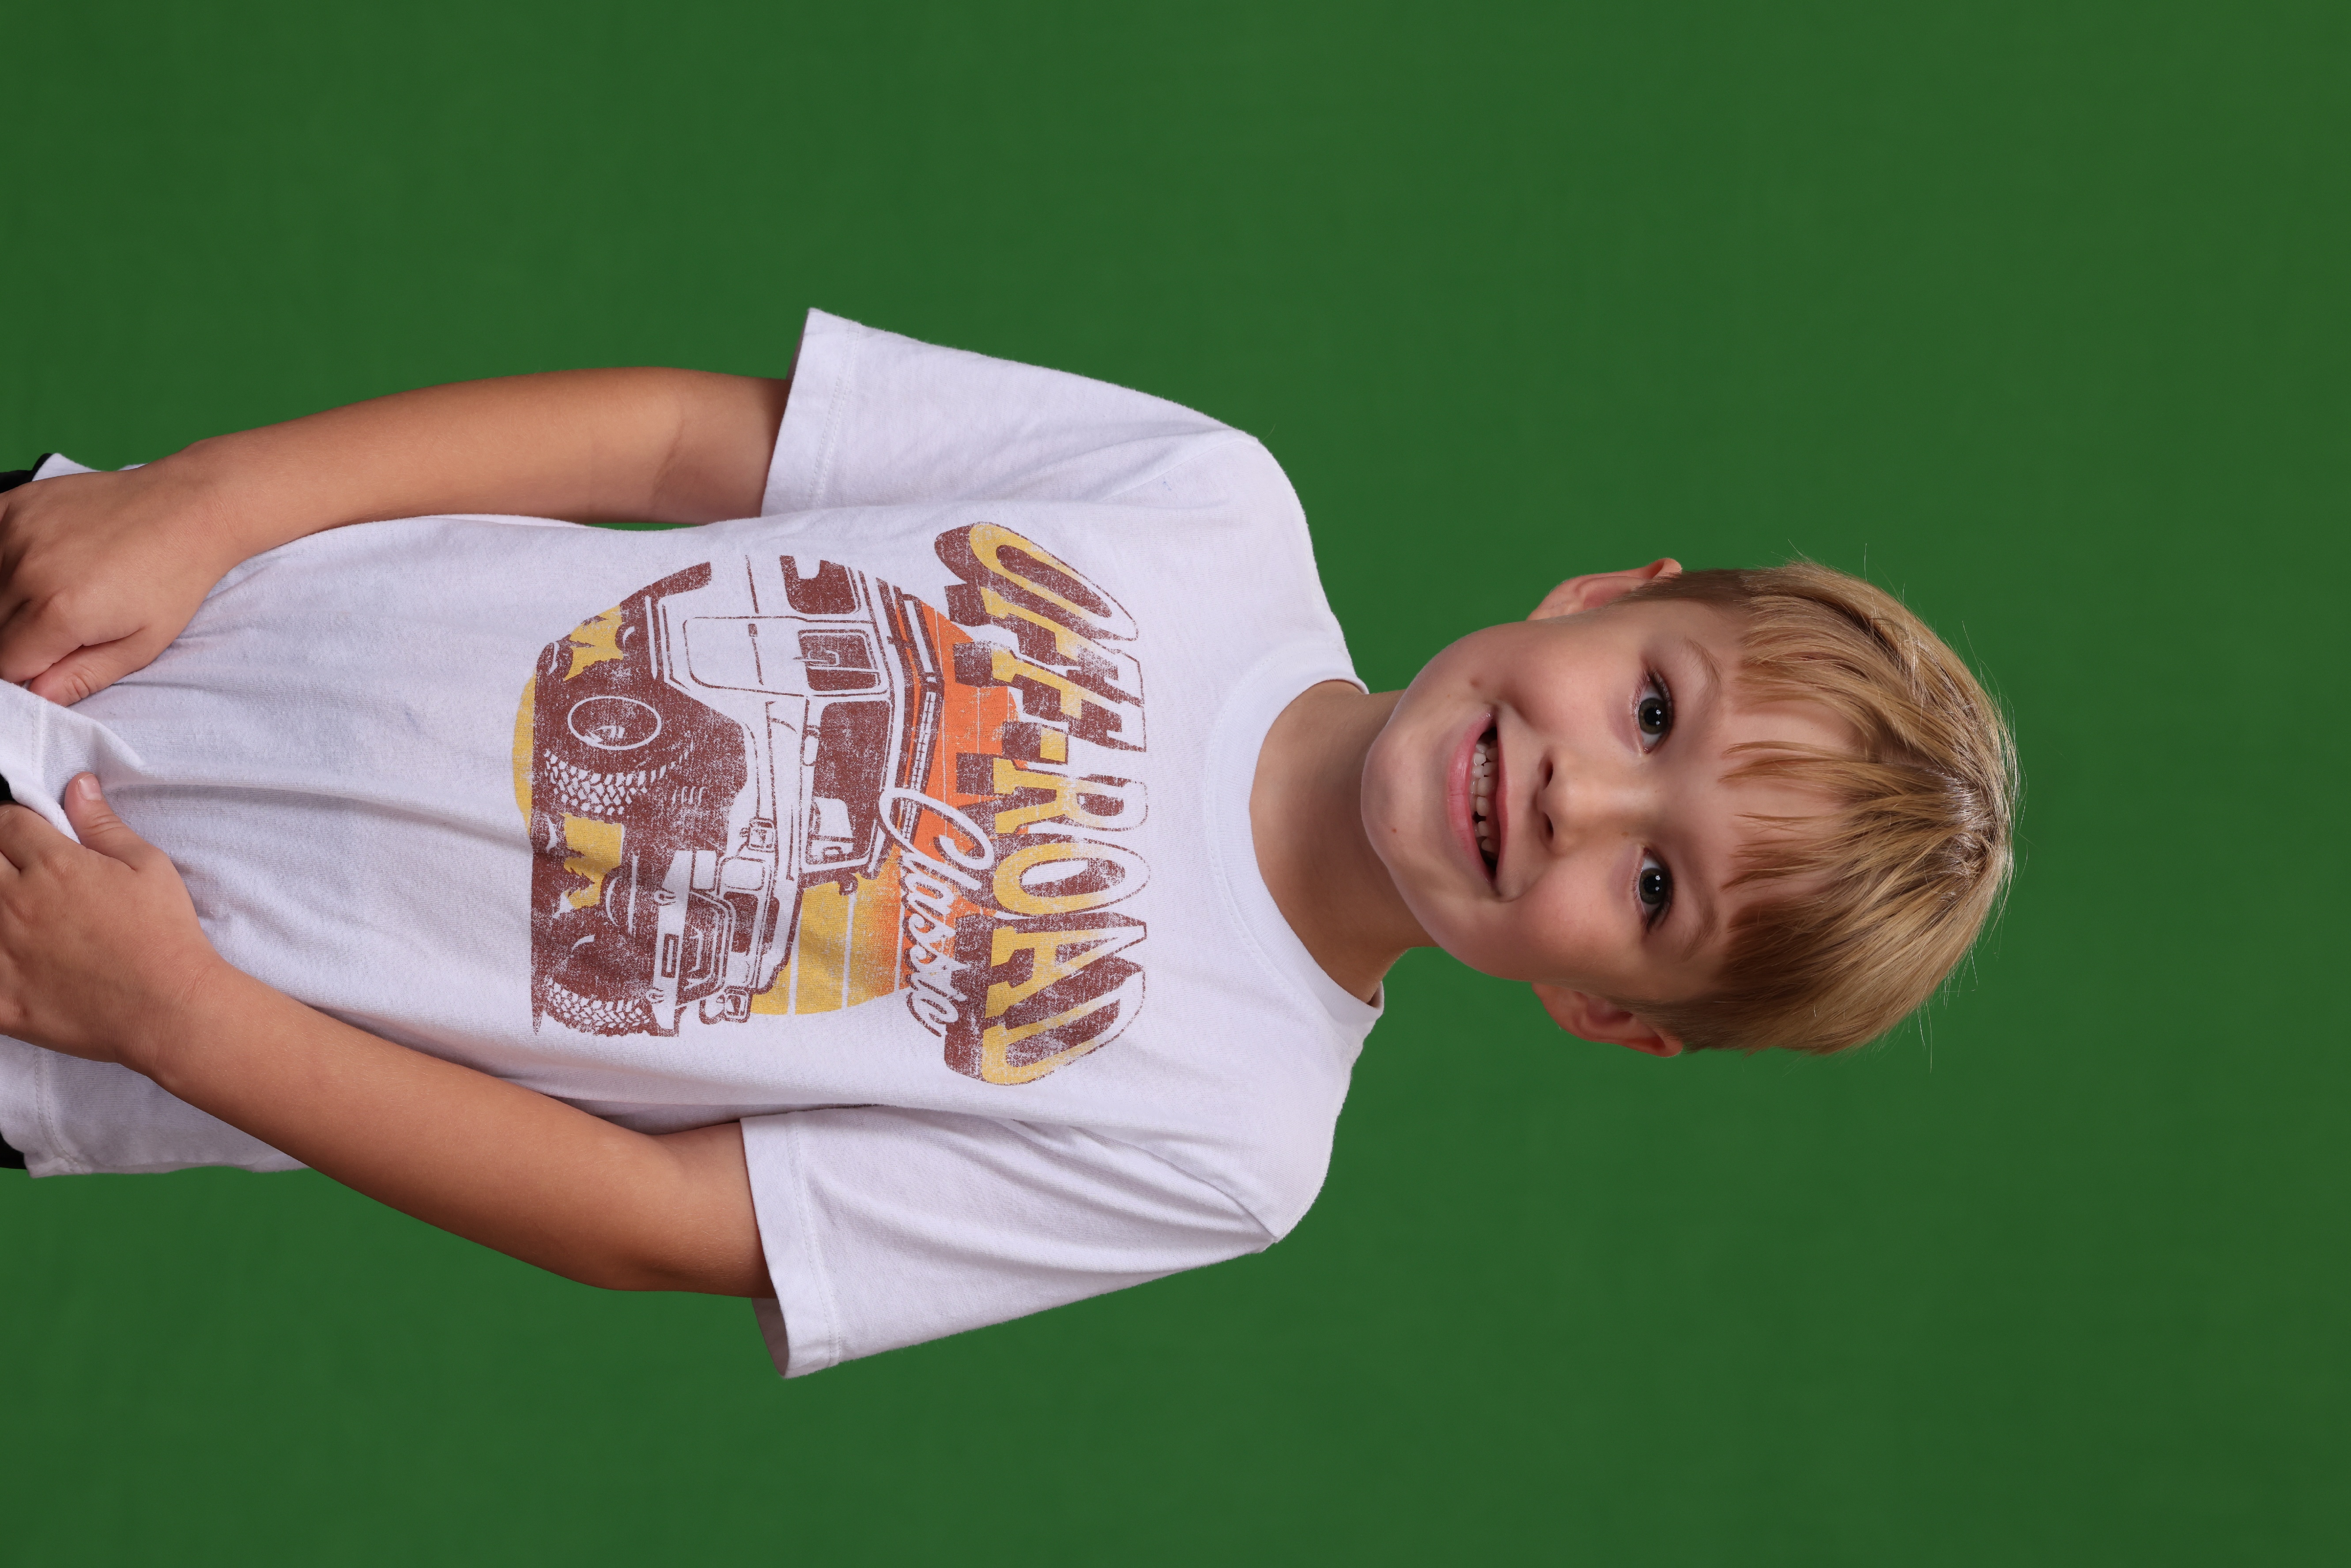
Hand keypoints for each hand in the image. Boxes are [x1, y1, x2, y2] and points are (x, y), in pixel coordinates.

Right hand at [0, 464, 244, 703]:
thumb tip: (38, 698)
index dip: (25, 669)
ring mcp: (17, 534)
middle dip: (19, 637)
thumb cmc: (172, 580)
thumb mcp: (141, 645)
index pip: (5, 663)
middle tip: (62, 623)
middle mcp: (27, 573)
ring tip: (56, 590)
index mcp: (59, 614)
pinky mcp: (15, 505)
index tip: (48, 660)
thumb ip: (83, 676)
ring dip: (8, 598)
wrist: (187, 510)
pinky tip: (29, 563)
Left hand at [0, 774, 225, 1070]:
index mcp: (55, 866)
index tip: (20, 832)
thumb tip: (78, 786)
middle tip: (17, 873)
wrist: (169, 1008)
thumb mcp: (148, 866)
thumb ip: (104, 825)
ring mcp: (3, 952)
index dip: (10, 823)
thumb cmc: (165, 935)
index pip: (6, 823)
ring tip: (17, 913)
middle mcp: (17, 904)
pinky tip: (8, 957)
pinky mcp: (0, 997)